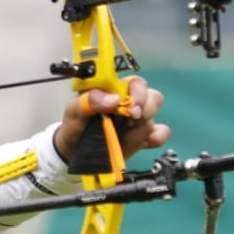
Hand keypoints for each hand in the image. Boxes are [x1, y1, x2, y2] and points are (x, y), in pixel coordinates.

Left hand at [54, 76, 169, 162]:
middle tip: (128, 121)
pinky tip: (145, 143)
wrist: (73, 151)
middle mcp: (129, 103)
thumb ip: (90, 100)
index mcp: (114, 90)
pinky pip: (161, 133)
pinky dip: (156, 137)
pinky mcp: (142, 137)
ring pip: (153, 117)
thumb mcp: (74, 110)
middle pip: (153, 98)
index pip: (136, 83)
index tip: (129, 105)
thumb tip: (115, 99)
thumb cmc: (75, 126)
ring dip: (140, 128)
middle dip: (143, 110)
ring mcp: (137, 120)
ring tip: (124, 135)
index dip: (138, 92)